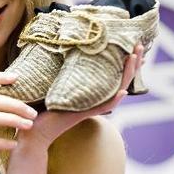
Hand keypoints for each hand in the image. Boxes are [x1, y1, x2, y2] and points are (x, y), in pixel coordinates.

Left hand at [17, 44, 144, 149]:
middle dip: (133, 63)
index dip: (126, 60)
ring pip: (117, 91)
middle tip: (140, 44)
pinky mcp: (82, 115)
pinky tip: (123, 91)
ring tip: (134, 58)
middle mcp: (96, 99)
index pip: (115, 74)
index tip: (132, 43)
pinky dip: (114, 100)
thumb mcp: (56, 84)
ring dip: (128, 75)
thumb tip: (64, 50)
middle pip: (122, 80)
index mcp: (92, 92)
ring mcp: (91, 107)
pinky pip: (104, 108)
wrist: (34, 129)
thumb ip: (65, 71)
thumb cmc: (42, 107)